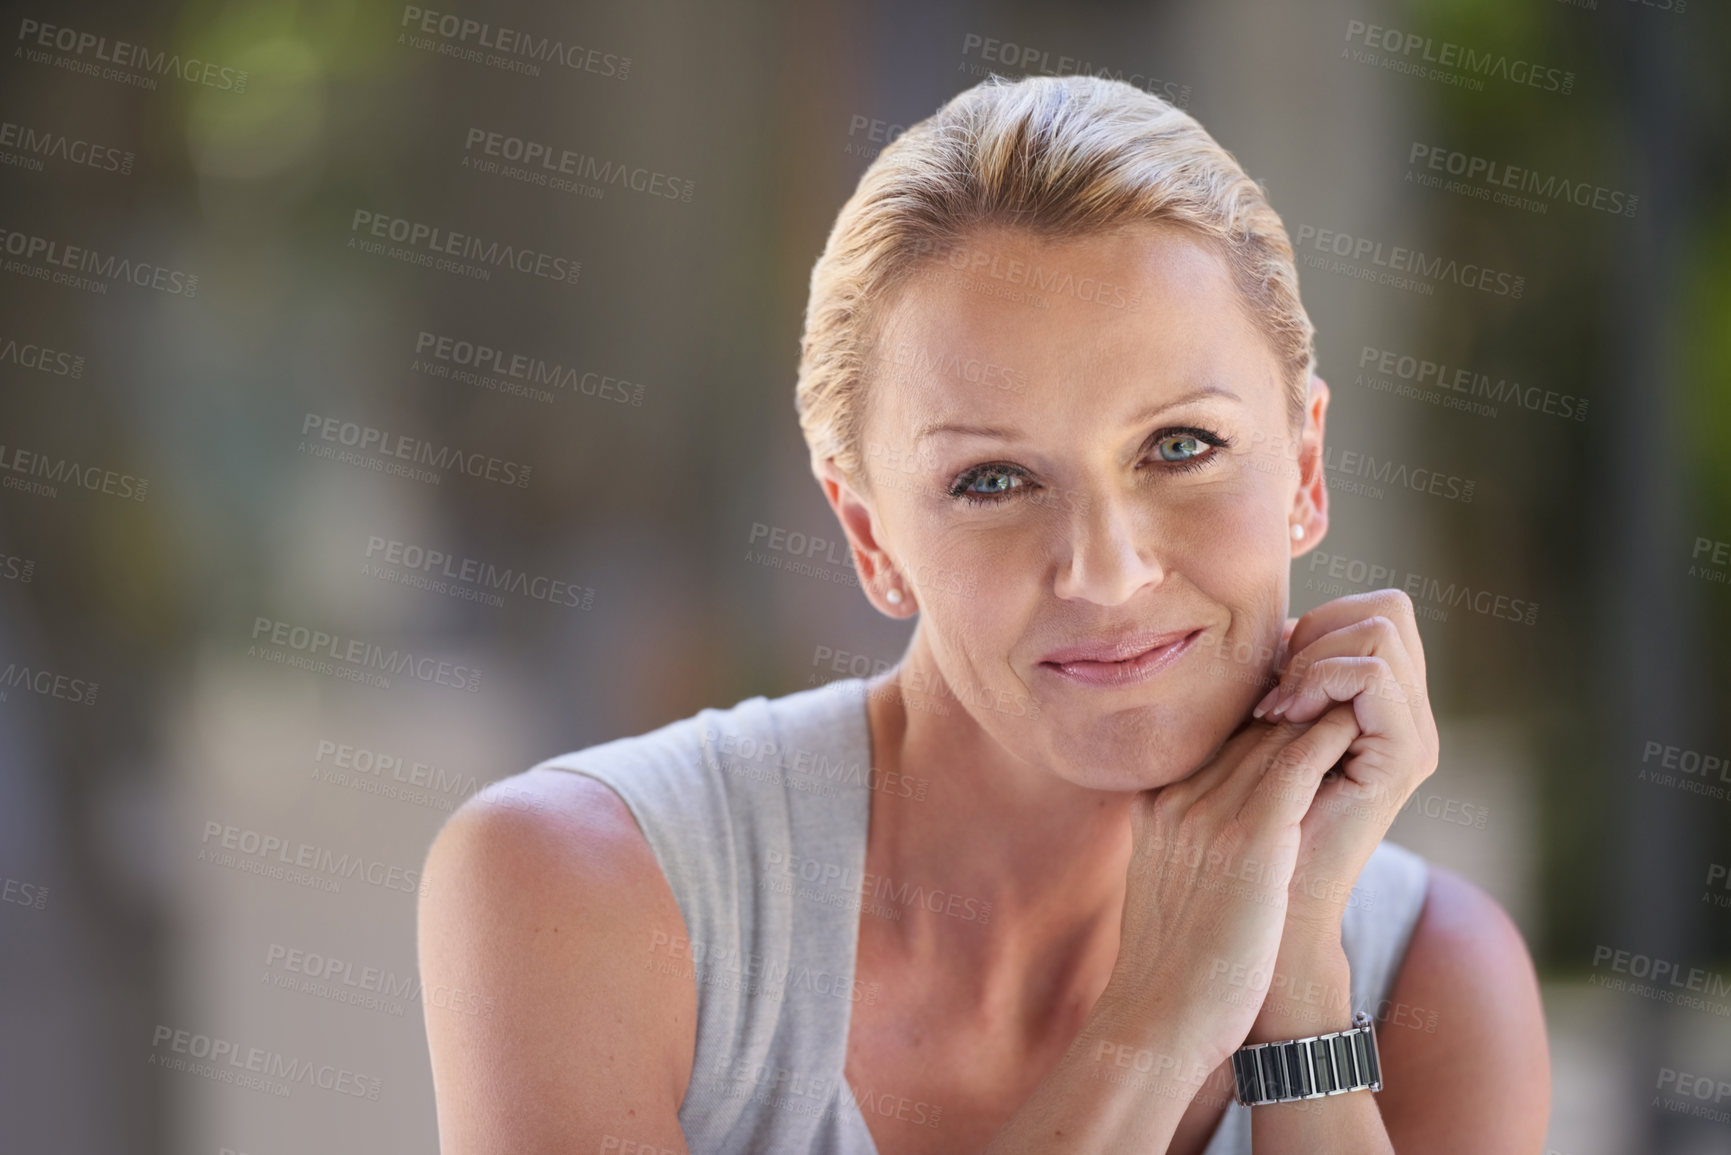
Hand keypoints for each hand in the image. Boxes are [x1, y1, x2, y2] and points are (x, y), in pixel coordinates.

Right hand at [1103, 700, 1366, 1076]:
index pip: (1213, 744)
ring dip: (1314, 714)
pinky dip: (1327, 737)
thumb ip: (1180, 848)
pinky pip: (1297, 764)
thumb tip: (1210, 843)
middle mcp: (1177, 801)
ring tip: (1350, 696)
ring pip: (1271, 737)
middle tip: (1332, 691)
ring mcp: (1208, 815)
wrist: (1159, 1019)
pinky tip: (1353, 725)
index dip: (1257, 725)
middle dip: (1289, 711)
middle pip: (1242, 732)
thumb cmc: (1170, 970)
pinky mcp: (1250, 839)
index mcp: (1154, 809)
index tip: (1292, 713)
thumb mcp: (1162, 890)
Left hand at [1246, 590, 1438, 1031]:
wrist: (1264, 910)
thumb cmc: (1243, 831)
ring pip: (1383, 631)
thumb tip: (1265, 625)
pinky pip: (1372, 676)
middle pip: (1388, 610)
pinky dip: (1322, 677)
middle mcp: (1405, 719)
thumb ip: (1271, 686)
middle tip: (1275, 687)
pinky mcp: (1406, 759)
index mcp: (1377, 709)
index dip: (1314, 622)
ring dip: (1316, 655)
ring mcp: (1412, 738)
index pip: (1371, 611)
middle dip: (1320, 630)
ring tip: (1277, 705)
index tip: (1267, 672)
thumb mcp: (1253, 740)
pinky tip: (1284, 716)